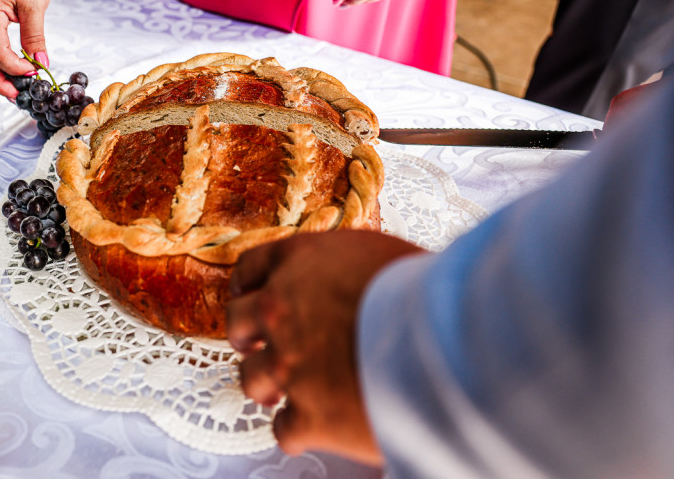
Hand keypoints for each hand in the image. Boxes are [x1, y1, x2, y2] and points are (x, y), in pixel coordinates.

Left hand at [226, 230, 425, 461]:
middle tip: (256, 346)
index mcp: (300, 261)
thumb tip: (350, 280)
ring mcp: (288, 362)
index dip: (248, 284)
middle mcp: (282, 308)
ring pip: (251, 378)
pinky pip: (283, 428)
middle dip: (246, 337)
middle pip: (238, 323)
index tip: (248, 294)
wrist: (445, 338)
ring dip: (265, 385)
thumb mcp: (380, 255)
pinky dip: (297, 430)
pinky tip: (312, 428)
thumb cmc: (426, 291)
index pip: (252, 267)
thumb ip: (346, 269)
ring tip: (281, 392)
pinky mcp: (307, 413)